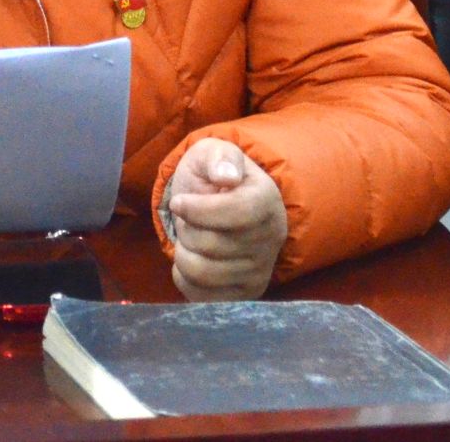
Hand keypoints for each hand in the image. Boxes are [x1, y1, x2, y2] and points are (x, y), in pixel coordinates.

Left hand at [162, 138, 286, 300]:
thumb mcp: (215, 153)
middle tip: (188, 218)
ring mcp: (259, 271)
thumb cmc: (215, 176)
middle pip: (212, 244)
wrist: (222, 204)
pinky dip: (184, 276)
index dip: (199, 210)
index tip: (178, 202)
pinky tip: (193, 257)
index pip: (237, 213)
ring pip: (203, 273)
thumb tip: (226, 176)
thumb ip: (220, 157)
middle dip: (187, 228)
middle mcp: (271, 239)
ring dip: (184, 252)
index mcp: (267, 201)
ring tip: (192, 237)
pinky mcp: (243, 295)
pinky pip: (200, 295)